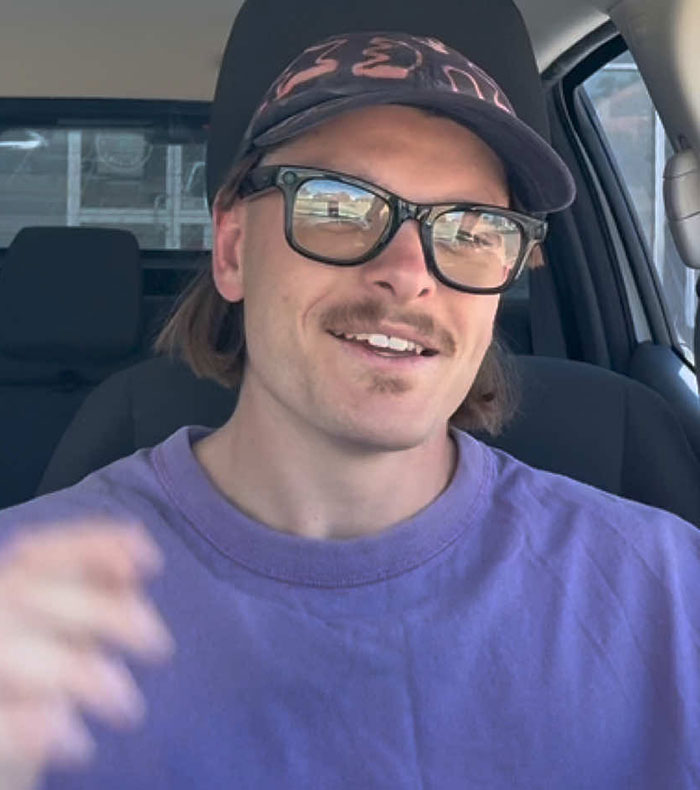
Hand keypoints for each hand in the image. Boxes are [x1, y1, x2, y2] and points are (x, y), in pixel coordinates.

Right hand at [0, 520, 173, 789]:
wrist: (4, 741)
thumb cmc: (42, 675)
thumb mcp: (72, 625)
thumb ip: (100, 588)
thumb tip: (140, 556)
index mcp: (5, 588)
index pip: (39, 553)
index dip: (94, 546)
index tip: (152, 560)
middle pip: (31, 596)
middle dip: (106, 613)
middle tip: (160, 645)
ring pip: (9, 654)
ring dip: (82, 674)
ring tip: (129, 706)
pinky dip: (39, 728)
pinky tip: (79, 742)